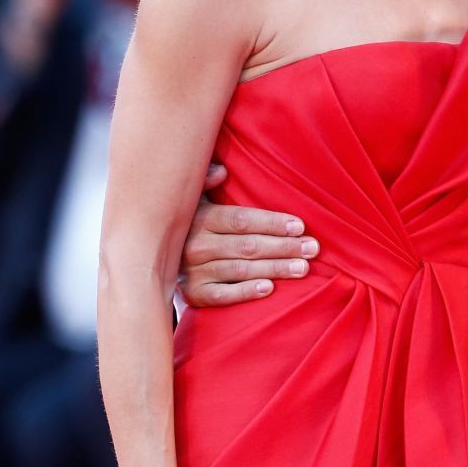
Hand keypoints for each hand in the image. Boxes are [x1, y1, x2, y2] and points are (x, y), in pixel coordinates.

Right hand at [177, 163, 318, 306]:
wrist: (155, 255)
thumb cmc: (188, 223)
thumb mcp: (192, 197)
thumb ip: (205, 181)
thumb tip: (222, 171)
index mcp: (200, 218)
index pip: (241, 220)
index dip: (271, 223)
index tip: (299, 226)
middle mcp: (196, 245)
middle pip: (247, 245)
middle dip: (283, 246)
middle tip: (312, 248)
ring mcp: (193, 271)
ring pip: (240, 269)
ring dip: (274, 268)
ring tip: (302, 267)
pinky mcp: (193, 295)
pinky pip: (222, 295)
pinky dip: (245, 292)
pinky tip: (269, 288)